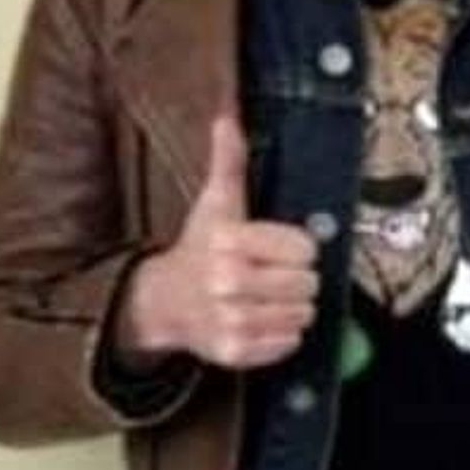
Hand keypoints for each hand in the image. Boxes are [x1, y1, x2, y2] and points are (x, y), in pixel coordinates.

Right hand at [114, 115, 319, 368]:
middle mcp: (226, 281)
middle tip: (274, 275)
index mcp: (228, 242)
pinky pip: (288, 344)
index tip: (280, 249)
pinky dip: (282, 335)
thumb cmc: (198, 249)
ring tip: (268, 297)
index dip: (298, 248)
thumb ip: (228, 161)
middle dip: (297, 279)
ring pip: (302, 315)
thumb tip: (226, 118)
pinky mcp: (234, 350)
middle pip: (307, 283)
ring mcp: (230, 319)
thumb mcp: (215, 203)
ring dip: (293, 308)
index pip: (304, 249)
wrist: (162, 301)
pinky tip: (261, 320)